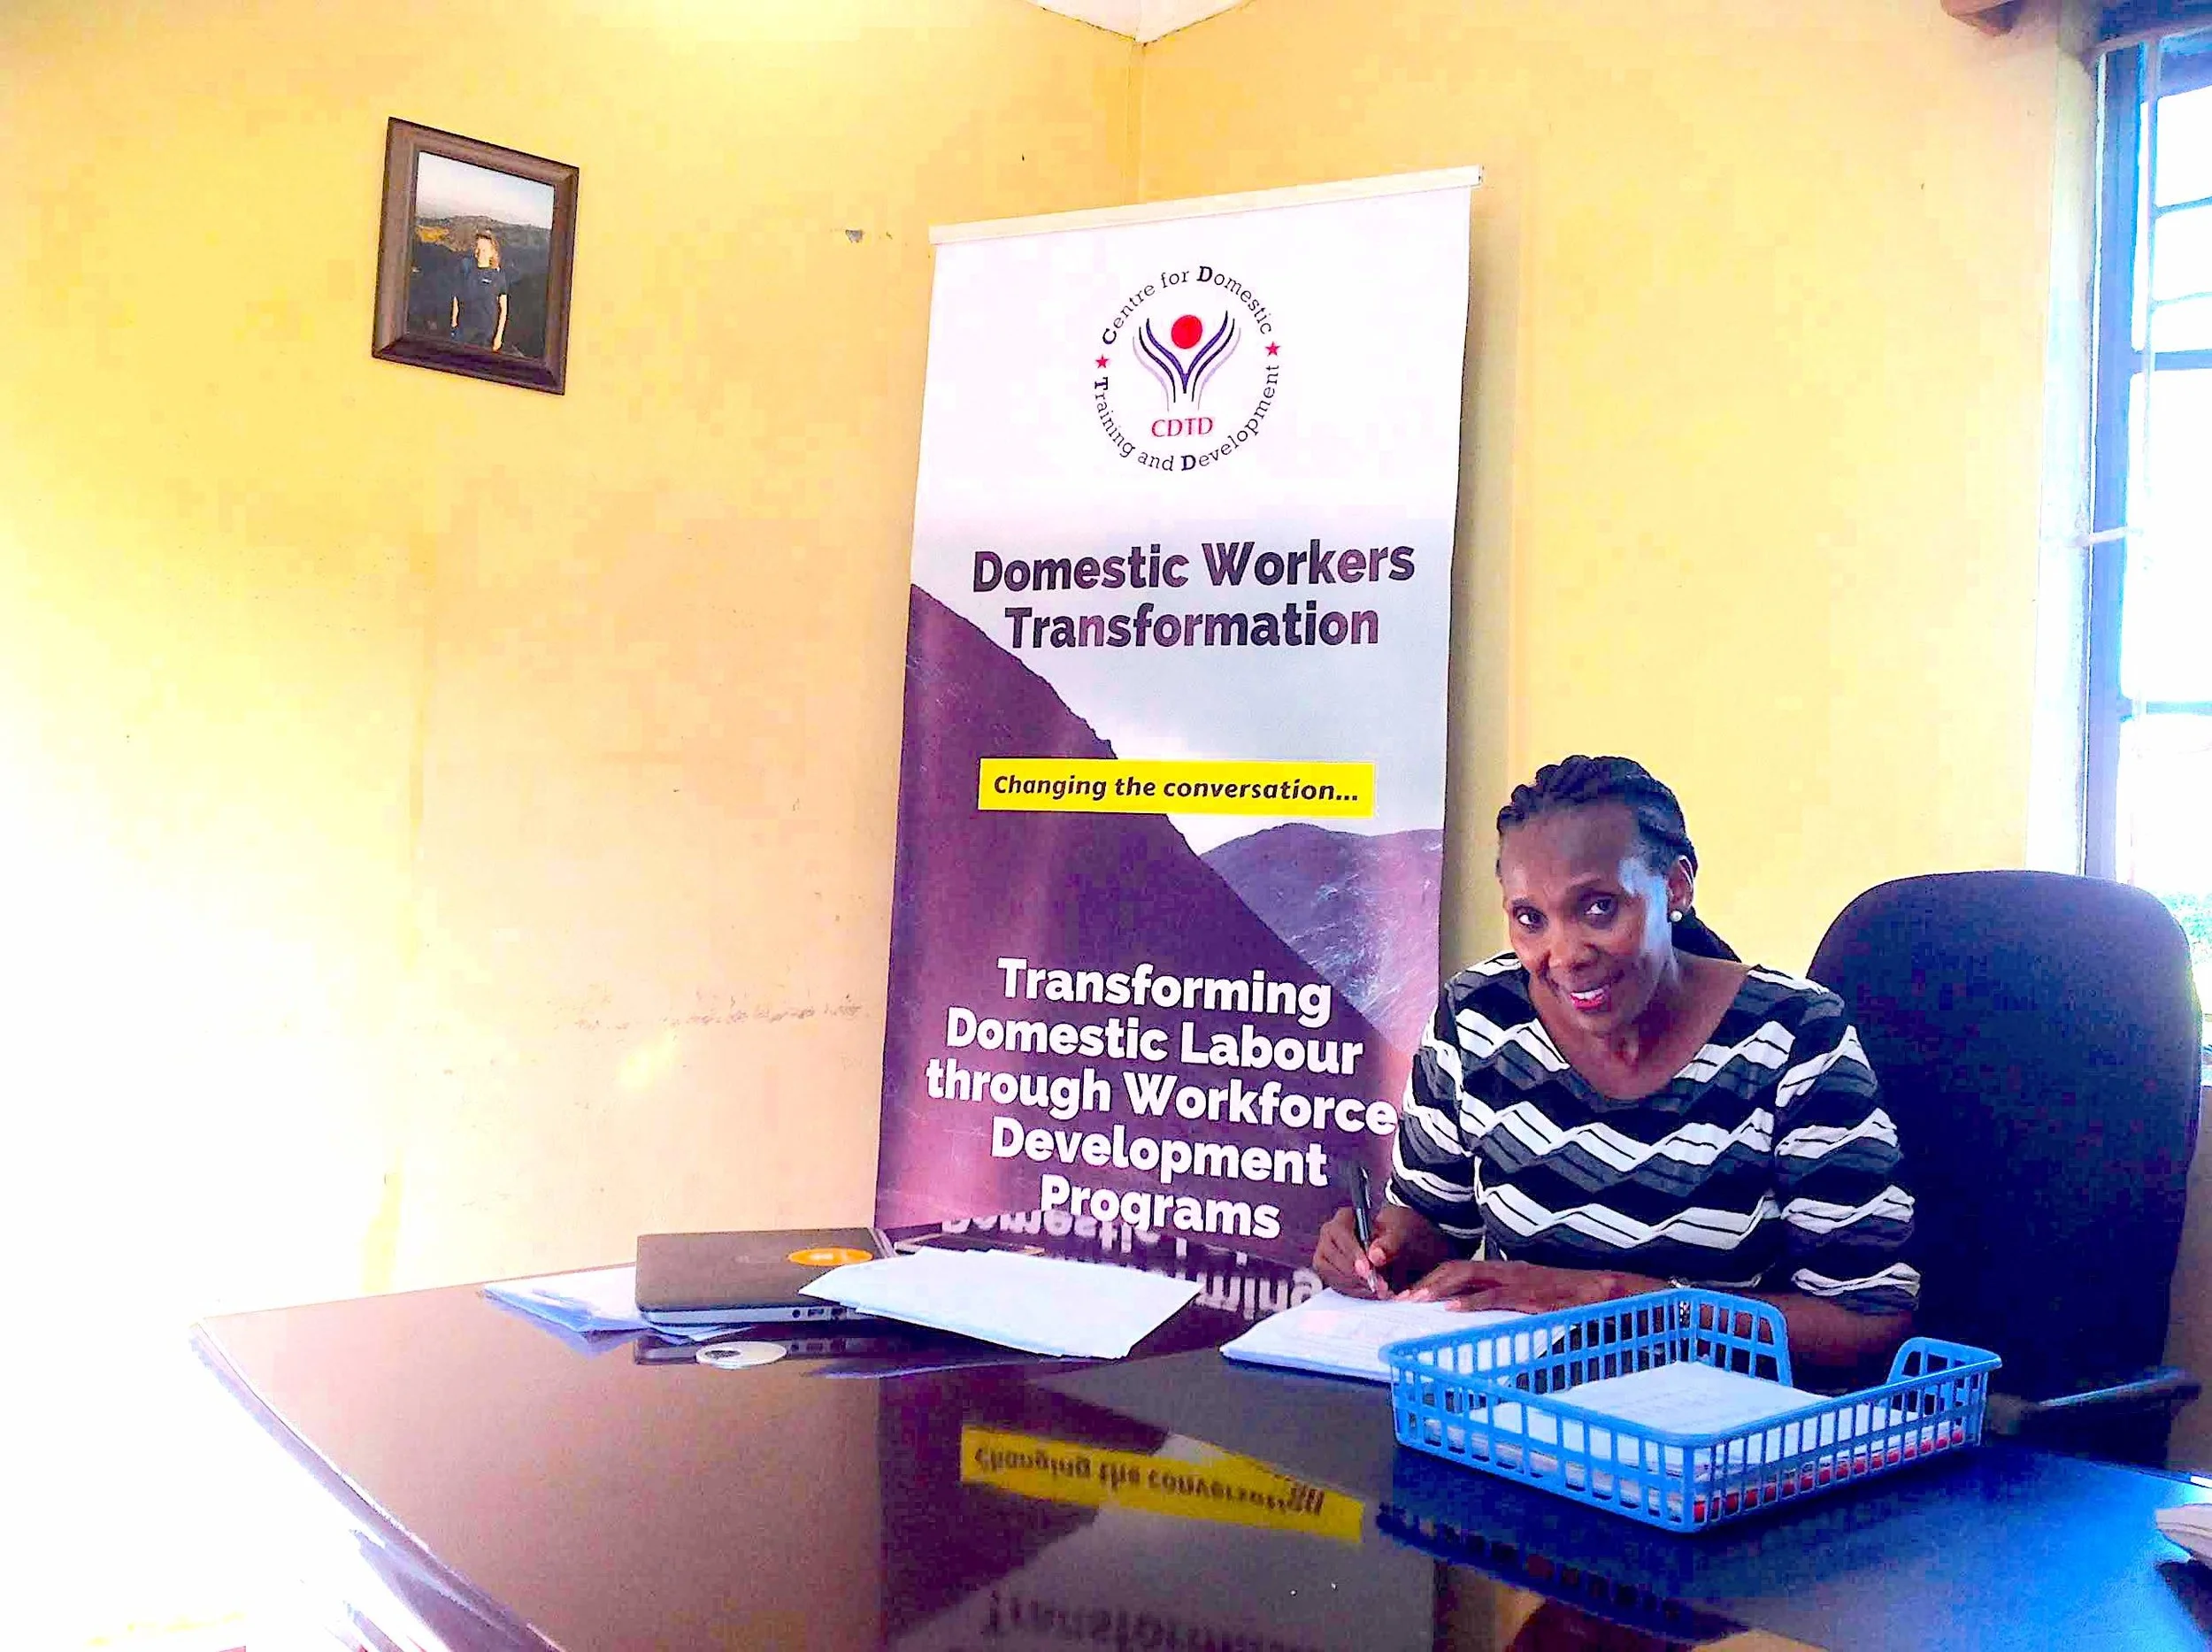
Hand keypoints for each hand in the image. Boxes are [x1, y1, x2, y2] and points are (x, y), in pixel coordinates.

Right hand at [1312, 1202, 1428, 1297]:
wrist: (1388, 1242)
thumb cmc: (1391, 1233)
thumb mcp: (1396, 1234)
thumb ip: (1388, 1244)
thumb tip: (1375, 1256)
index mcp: (1344, 1217)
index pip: (1340, 1233)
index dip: (1352, 1253)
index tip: (1367, 1269)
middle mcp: (1329, 1234)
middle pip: (1332, 1255)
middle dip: (1353, 1273)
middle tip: (1375, 1285)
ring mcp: (1324, 1252)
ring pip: (1330, 1271)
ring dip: (1353, 1284)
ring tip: (1375, 1289)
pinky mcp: (1326, 1269)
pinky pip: (1334, 1282)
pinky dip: (1352, 1290)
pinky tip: (1369, 1292)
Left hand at [1400, 1259, 1658, 1312]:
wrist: (1604, 1290)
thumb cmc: (1569, 1298)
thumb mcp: (1532, 1302)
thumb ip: (1508, 1307)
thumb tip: (1484, 1324)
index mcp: (1504, 1271)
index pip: (1460, 1270)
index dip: (1433, 1280)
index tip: (1410, 1295)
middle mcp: (1505, 1270)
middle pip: (1455, 1268)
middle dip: (1426, 1282)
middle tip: (1401, 1298)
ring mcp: (1515, 1279)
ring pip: (1467, 1277)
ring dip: (1439, 1289)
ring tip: (1416, 1301)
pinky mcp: (1528, 1293)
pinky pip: (1493, 1296)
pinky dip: (1469, 1302)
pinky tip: (1451, 1310)